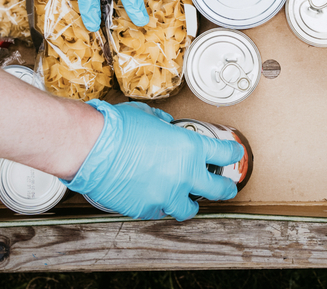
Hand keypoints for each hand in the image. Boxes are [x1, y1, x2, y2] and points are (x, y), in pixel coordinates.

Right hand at [64, 101, 243, 220]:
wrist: (92, 147)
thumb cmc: (118, 126)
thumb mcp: (147, 115)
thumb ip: (162, 122)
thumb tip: (165, 123)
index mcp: (189, 147)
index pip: (224, 153)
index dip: (233, 153)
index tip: (235, 153)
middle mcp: (184, 175)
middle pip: (218, 189)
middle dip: (225, 188)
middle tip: (227, 187)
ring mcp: (166, 196)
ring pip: (188, 209)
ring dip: (188, 202)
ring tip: (185, 199)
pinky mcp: (147, 210)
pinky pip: (158, 211)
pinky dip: (157, 204)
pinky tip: (150, 196)